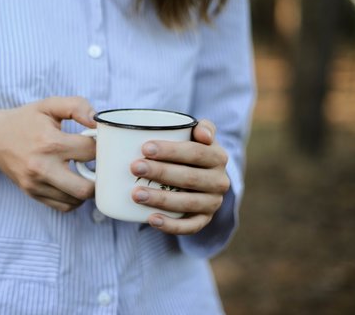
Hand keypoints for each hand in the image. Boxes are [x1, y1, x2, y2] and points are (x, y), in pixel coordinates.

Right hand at [0, 96, 96, 211]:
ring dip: (86, 188)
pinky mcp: (32, 193)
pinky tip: (73, 182)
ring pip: (76, 200)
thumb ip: (77, 106)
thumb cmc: (25, 120)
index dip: (101, 146)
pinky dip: (74, 198)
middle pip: (86, 188)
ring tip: (83, 172)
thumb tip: (97, 120)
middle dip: (98, 177)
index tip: (97, 143)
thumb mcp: (49, 105)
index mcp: (50, 142)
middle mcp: (43, 167)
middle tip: (97, 165)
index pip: (91, 152)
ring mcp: (36, 184)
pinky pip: (64, 206)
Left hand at [130, 119, 229, 234]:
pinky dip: (170, 225)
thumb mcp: (195, 134)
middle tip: (134, 167)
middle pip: (189, 178)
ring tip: (136, 194)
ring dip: (161, 199)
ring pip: (188, 203)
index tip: (145, 148)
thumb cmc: (188, 150)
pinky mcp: (203, 220)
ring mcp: (212, 203)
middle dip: (161, 172)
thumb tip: (202, 133)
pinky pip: (189, 227)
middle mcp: (220, 181)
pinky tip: (151, 220)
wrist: (197, 176)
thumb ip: (200, 126)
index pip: (196, 152)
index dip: (171, 150)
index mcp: (218, 157)